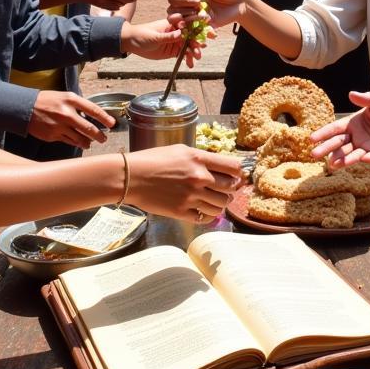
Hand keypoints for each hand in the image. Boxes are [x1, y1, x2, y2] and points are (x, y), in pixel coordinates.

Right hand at [28, 91, 113, 148]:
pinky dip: (76, 143)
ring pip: (80, 138)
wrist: (26, 108)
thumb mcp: (65, 97)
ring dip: (88, 142)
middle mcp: (66, 113)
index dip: (105, 118)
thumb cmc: (48, 101)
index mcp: (71, 100)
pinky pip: (69, 141)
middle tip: (104, 138)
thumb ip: (78, 106)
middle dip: (99, 135)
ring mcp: (59, 126)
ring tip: (91, 142)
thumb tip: (94, 116)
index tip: (112, 124)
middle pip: (88, 128)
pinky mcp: (53, 135)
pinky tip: (80, 143)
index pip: (93, 110)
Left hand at [120, 19, 208, 64]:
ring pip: (188, 46)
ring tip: (196, 59)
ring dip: (194, 52)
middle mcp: (176, 32)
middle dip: (197, 43)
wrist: (130, 43)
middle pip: (191, 36)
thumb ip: (168, 36)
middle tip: (199, 51)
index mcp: (173, 23)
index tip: (208, 33)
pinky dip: (188, 59)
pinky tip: (190, 64)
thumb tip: (181, 33)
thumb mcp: (154, 36)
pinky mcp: (172, 51)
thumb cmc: (141, 35)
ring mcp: (175, 41)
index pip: (189, 24)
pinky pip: (183, 55)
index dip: (200, 28)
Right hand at [126, 144, 242, 220]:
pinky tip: (203, 210)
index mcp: (199, 160)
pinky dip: (208, 216)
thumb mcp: (180, 150)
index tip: (237, 175)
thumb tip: (219, 167)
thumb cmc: (153, 159)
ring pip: (221, 206)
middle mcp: (199, 178)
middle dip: (231, 189)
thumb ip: (201, 158)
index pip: (234, 167)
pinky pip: (206, 218)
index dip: (239, 173)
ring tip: (214, 200)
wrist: (130, 177)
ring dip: (221, 204)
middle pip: (230, 188)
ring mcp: (191, 197)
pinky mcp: (182, 212)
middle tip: (226, 189)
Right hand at [167, 0, 244, 28]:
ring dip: (184, 15)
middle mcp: (190, 1)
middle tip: (197, 4)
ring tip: (200, 15)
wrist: (240, 5)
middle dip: (182, 2)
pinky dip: (191, 28)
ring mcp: (192, 13)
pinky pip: (188, 29)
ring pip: (175, 15)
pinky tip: (202, 26)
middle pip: (173, 0)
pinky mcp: (198, 25)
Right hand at [310, 90, 369, 166]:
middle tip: (314, 155)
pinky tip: (363, 158)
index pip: (335, 129)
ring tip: (332, 165)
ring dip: (342, 159)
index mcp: (353, 122)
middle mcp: (356, 136)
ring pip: (350, 154)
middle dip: (326, 149)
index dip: (323, 133)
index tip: (311, 139)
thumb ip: (366, 98)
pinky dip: (366, 159)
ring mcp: (366, 146)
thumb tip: (351, 94)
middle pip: (338, 144)